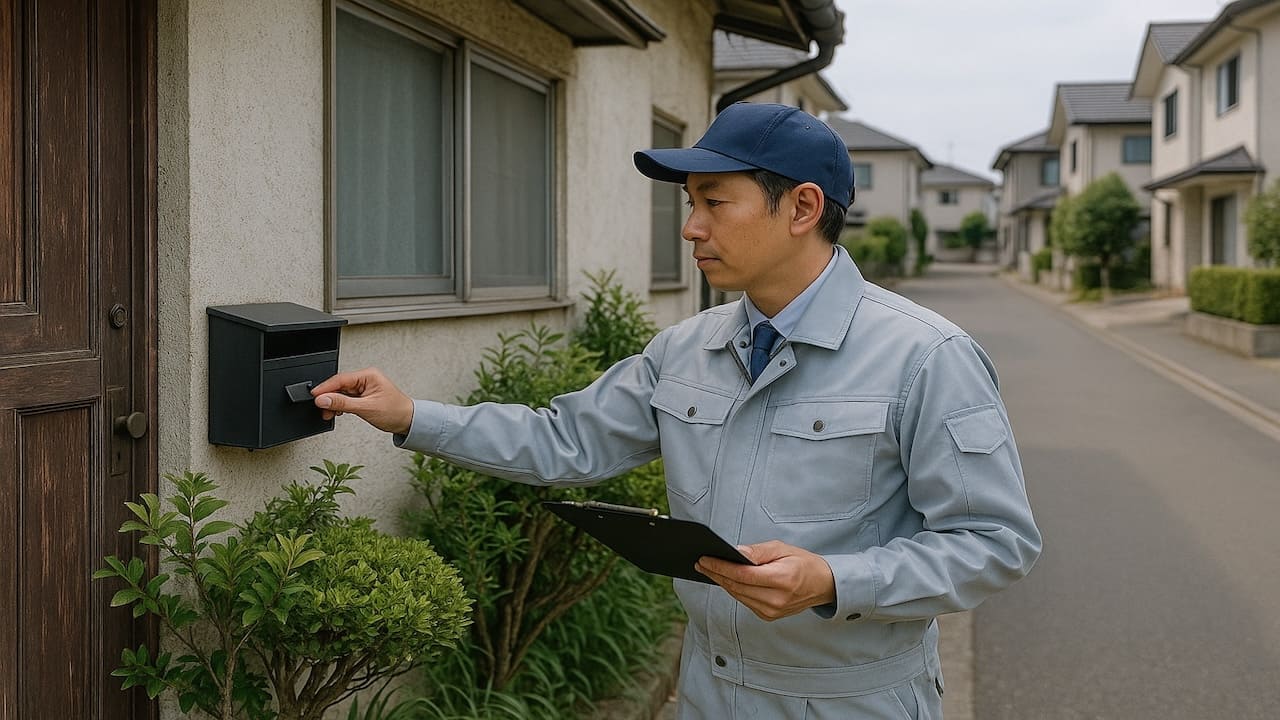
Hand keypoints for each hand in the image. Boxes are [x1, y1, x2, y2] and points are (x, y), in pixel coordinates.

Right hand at [310, 368, 414, 434]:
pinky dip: (340, 406)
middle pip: (339, 386)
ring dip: (334, 403)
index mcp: (368, 375)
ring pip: (341, 393)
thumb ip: (343, 403)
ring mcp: (364, 387)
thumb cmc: (395, 411)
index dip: (325, 388)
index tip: (313, 396)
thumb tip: (323, 399)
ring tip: (329, 414)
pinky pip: (346, 398)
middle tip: (321, 409)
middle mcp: (365, 378)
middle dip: (328, 398)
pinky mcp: (363, 396)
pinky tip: (337, 412)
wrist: (407, 421)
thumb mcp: (366, 408)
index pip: (340, 379)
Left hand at [695, 541, 835, 621]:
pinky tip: (724, 579)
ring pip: (738, 595)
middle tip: (700, 562)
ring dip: (721, 582)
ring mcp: (772, 611)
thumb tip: (735, 553)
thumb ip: (757, 552)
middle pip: (737, 587)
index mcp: (782, 580)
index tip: (705, 559)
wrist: (823, 585)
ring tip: (708, 569)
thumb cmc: (803, 564)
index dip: (720, 567)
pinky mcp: (768, 616)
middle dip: (716, 573)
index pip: (743, 575)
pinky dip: (734, 590)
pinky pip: (744, 601)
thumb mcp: (782, 549)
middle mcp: (776, 599)